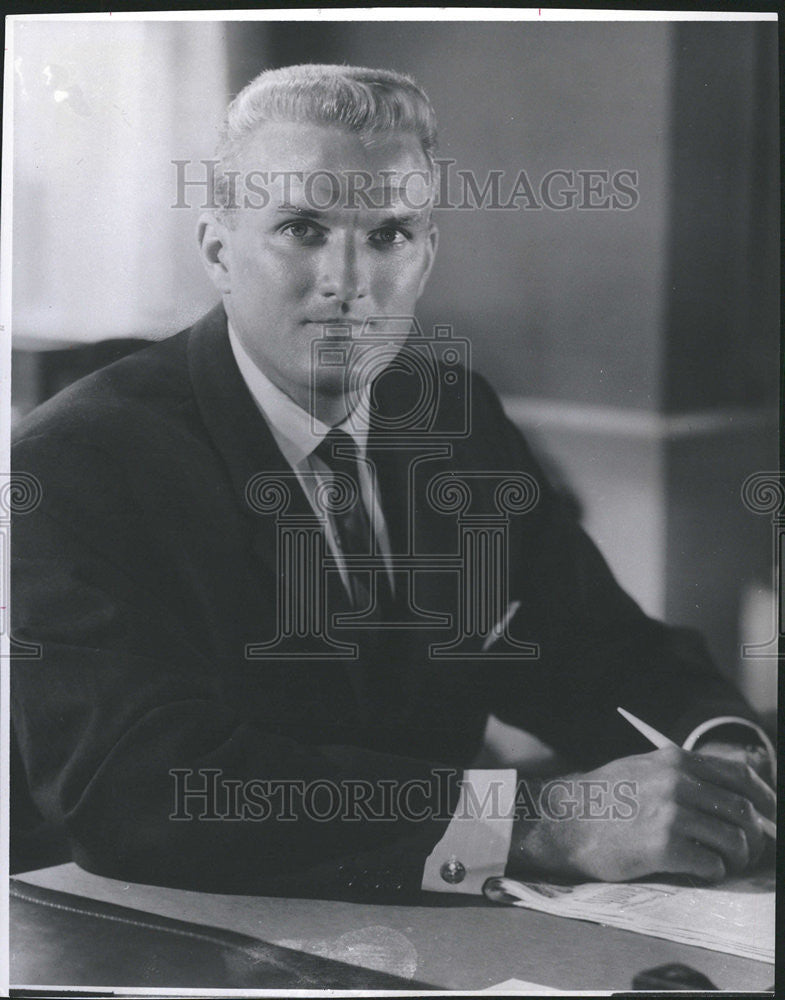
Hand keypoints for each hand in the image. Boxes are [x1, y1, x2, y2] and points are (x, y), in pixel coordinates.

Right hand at [507, 745, 775, 883]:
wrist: (566, 819)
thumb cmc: (606, 797)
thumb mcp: (645, 768)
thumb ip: (684, 775)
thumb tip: (732, 795)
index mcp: (675, 760)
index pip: (740, 776)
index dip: (765, 798)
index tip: (770, 816)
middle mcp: (677, 783)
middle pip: (743, 811)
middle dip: (754, 836)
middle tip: (747, 851)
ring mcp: (670, 814)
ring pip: (733, 840)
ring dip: (735, 858)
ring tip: (722, 863)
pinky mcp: (662, 847)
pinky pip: (710, 865)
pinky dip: (712, 871)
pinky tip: (698, 869)